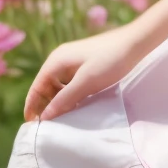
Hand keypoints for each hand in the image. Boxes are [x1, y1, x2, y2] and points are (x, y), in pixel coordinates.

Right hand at [23, 24, 152, 123]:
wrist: (136, 42)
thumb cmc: (110, 61)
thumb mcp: (86, 83)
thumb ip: (64, 100)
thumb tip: (45, 116)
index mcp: (56, 61)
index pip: (36, 86)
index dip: (32, 105)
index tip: (32, 125)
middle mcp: (61, 59)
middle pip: (46, 87)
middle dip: (46, 105)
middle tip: (49, 125)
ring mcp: (73, 61)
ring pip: (59, 86)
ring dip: (59, 101)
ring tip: (63, 118)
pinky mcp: (85, 64)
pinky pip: (71, 83)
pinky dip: (70, 95)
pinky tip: (77, 106)